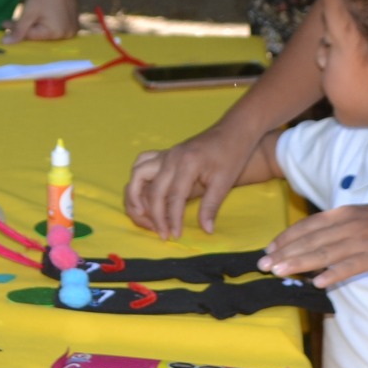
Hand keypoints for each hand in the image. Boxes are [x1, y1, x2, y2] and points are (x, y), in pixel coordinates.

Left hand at [5, 0, 82, 43]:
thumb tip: (5, 43)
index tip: (4, 25)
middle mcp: (67, 35)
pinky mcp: (72, 24)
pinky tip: (36, 16)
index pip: (32, 36)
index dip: (16, 30)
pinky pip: (54, 28)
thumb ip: (18, 29)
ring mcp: (71, 29)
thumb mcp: (29, 12)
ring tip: (22, 18)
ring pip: (46, 31)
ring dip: (33, 26)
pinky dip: (44, 23)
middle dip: (24, 29)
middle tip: (9, 23)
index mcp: (57, 33)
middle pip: (40, 35)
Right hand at [124, 120, 259, 236]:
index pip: (174, 197)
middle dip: (155, 216)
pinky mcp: (164, 155)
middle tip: (162, 234)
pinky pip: (141, 165)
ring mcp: (165, 154)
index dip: (173, 219)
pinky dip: (137, 181)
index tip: (175, 235)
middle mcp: (171, 157)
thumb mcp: (224, 182)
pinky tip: (142, 195)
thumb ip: (211, 206)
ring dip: (136, 196)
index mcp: (188, 163)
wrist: (232, 132)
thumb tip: (206, 230)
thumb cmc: (231, 155)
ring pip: (138, 174)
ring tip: (141, 216)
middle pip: (153, 190)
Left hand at [261, 201, 367, 288]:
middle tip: (264, 265)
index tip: (269, 249)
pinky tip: (317, 282)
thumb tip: (316, 240)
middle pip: (310, 240)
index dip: (286, 238)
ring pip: (324, 253)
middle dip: (284, 253)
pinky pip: (350, 266)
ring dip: (299, 263)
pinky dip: (333, 274)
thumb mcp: (361, 215)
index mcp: (343, 213)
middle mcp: (348, 225)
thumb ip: (339, 226)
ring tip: (279, 272)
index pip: (308, 226)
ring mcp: (361, 241)